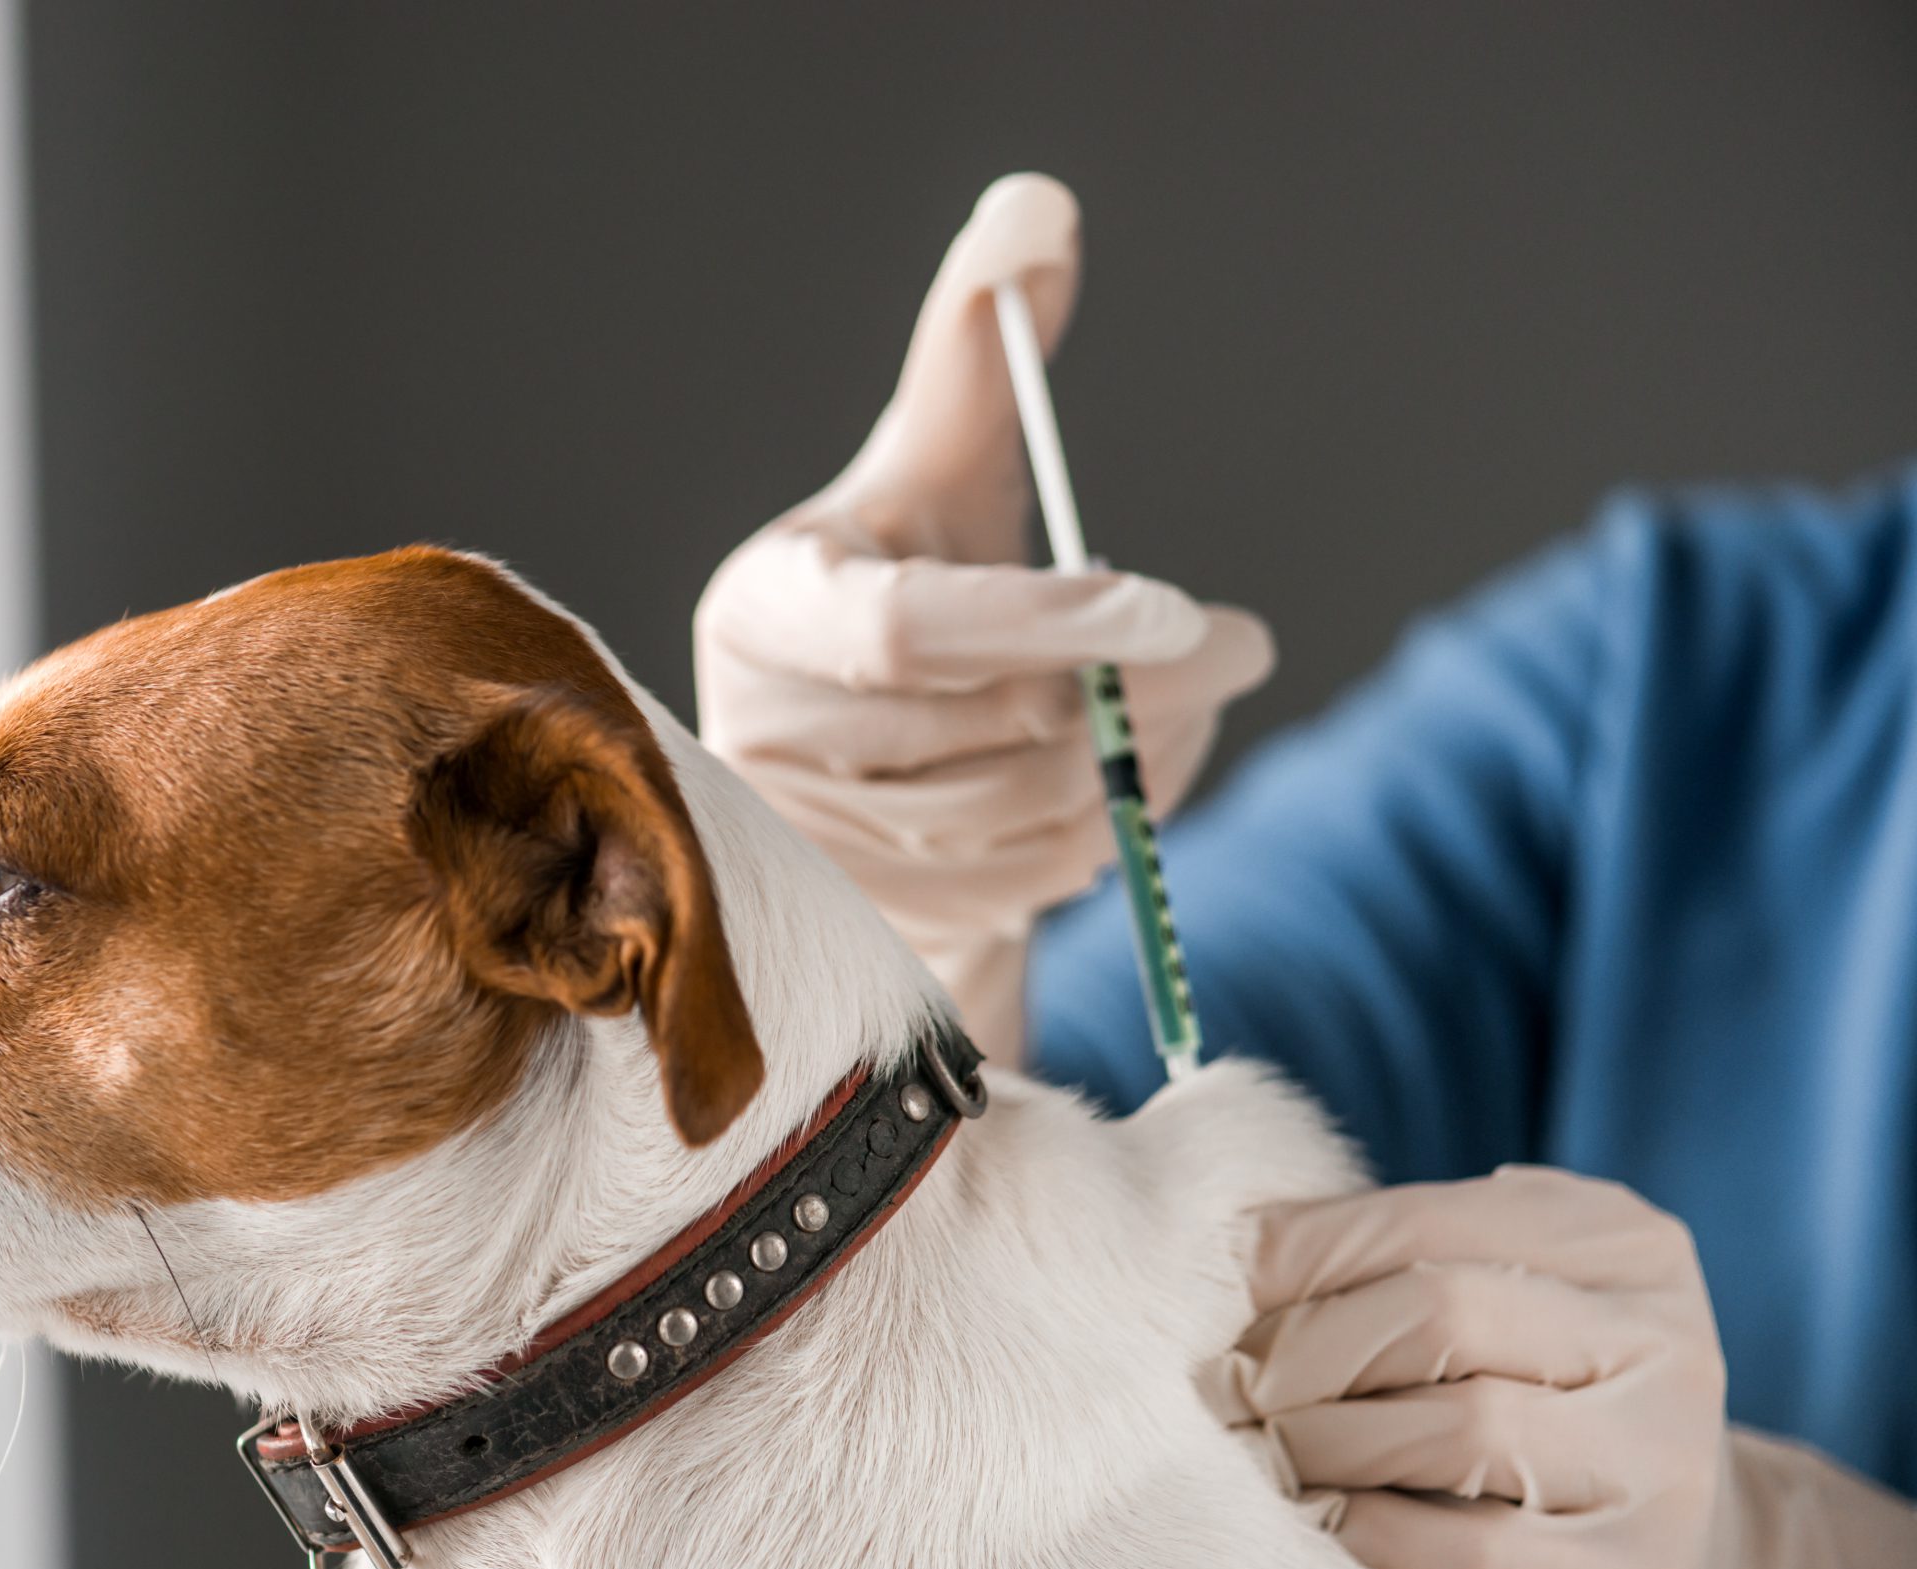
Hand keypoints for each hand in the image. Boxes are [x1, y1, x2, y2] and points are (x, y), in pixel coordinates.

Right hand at [695, 175, 1269, 1064]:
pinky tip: (1132, 781)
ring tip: (1187, 702)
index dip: (1050, 620)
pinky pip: (1028, 891)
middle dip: (1141, 690)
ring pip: (1023, 819)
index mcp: (766, 608)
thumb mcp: (933, 468)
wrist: (859, 761)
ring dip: (1141, 764)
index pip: (909, 629)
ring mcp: (814, 849)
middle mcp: (762, 737)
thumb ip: (978, 348)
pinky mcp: (873, 923)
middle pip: (989, 732)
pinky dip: (1111, 836)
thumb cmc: (904, 580)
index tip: (1185, 604)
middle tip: (1240, 643)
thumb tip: (1039, 209)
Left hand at [1208, 1166, 1916, 1568]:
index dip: (1295, 1254)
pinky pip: (1464, 1551)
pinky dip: (1364, 1531)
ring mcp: (1664, 1467)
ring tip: (1266, 1451)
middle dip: (1301, 1350)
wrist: (1691, 1561)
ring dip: (1321, 1442)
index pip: (1420, 1219)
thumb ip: (1403, 1257)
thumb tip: (1239, 1253)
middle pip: (1436, 1312)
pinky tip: (1320, 1520)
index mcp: (1623, 1244)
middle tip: (1224, 1386)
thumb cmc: (1544, 1401)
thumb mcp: (1505, 1297)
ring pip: (1453, 1428)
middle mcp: (1666, 1345)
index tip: (1219, 1293)